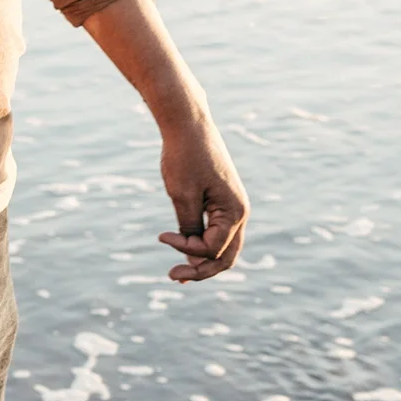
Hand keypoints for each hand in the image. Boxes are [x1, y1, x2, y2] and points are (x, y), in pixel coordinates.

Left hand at [156, 120, 248, 281]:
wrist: (187, 124)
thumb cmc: (184, 156)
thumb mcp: (182, 195)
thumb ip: (188, 227)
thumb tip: (192, 252)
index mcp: (235, 212)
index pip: (213, 249)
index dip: (187, 250)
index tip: (161, 236)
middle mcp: (239, 212)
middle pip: (226, 256)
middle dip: (201, 270)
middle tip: (173, 277)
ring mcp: (232, 207)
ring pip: (223, 247)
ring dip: (201, 261)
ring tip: (178, 274)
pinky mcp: (221, 200)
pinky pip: (216, 231)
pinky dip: (201, 244)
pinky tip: (184, 251)